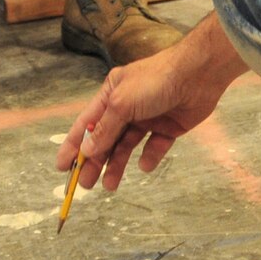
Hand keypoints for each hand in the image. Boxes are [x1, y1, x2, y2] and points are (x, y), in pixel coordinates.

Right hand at [56, 12, 247, 189]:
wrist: (198, 74)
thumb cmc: (155, 81)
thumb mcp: (122, 104)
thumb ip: (104, 129)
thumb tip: (86, 150)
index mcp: (111, 94)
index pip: (86, 123)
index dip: (73, 145)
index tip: (62, 168)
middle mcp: (127, 106)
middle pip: (105, 138)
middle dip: (94, 161)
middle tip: (85, 185)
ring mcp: (148, 117)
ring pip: (127, 146)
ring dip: (117, 165)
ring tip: (109, 185)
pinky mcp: (168, 127)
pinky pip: (154, 146)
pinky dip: (149, 157)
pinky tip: (144, 165)